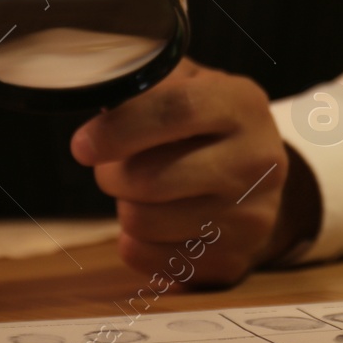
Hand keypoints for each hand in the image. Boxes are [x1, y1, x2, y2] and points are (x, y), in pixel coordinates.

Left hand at [71, 58, 322, 286]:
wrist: (260, 182)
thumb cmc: (207, 125)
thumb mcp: (191, 84)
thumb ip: (149, 81)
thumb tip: (93, 84)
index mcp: (242, 104)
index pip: (175, 110)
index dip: (119, 128)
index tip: (82, 145)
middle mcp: (256, 161)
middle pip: (150, 178)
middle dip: (111, 174)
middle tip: (111, 167)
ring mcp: (249, 217)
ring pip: (143, 222)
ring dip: (124, 207)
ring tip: (140, 192)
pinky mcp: (233, 261)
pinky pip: (149, 259)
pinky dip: (135, 242)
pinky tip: (156, 223)